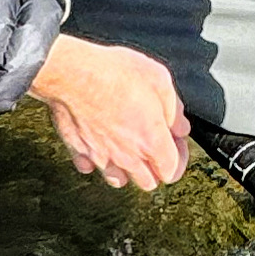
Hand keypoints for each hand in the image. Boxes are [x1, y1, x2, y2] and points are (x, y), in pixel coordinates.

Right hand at [24, 35, 190, 191]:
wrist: (73, 74)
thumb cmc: (116, 73)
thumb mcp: (159, 79)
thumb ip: (174, 109)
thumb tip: (181, 127)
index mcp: (151, 141)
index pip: (172, 171)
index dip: (178, 158)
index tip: (175, 142)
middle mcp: (127, 157)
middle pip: (147, 182)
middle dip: (155, 167)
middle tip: (154, 144)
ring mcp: (101, 157)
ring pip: (119, 180)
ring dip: (127, 169)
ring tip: (127, 146)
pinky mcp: (78, 152)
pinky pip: (90, 167)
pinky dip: (97, 160)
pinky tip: (99, 142)